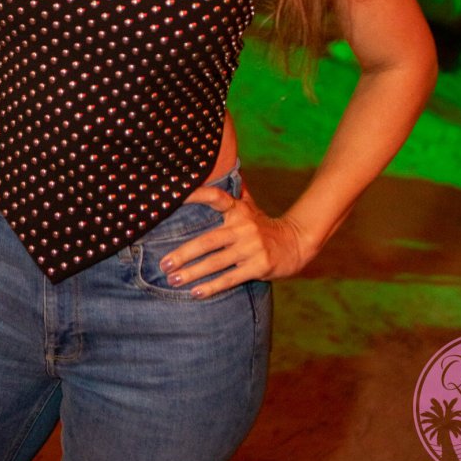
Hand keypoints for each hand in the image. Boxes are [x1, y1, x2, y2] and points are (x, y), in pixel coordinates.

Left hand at [158, 183, 307, 298]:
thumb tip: (227, 168)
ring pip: (216, 262)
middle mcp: (244, 227)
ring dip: (192, 273)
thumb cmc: (265, 226)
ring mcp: (251, 247)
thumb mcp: (251, 207)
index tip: (175, 196)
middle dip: (184, 253)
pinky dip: (212, 287)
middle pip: (208, 241)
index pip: (216, 198)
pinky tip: (195, 293)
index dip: (196, 195)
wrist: (296, 244)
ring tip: (173, 279)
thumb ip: (236, 193)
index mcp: (239, 210)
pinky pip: (230, 278)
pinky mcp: (259, 266)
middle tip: (164, 263)